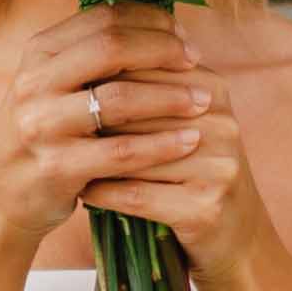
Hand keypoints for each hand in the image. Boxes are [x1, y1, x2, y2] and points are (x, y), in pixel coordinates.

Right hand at [0, 0, 211, 243]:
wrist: (1, 198)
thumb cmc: (45, 135)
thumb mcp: (55, 86)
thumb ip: (94, 56)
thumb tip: (163, 25)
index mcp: (38, 53)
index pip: (103, 17)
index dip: (151, 22)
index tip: (184, 37)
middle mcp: (34, 82)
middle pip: (111, 47)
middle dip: (163, 50)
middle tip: (197, 62)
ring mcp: (41, 125)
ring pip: (119, 98)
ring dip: (170, 97)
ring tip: (204, 101)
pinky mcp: (56, 167)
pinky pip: (121, 151)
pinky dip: (161, 144)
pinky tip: (188, 142)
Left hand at [77, 36, 272, 287]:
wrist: (237, 235)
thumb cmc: (193, 170)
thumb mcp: (180, 121)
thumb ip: (147, 86)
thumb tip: (84, 55)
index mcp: (211, 89)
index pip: (143, 70)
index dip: (99, 79)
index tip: (63, 87)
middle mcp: (220, 122)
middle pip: (137, 110)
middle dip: (92, 118)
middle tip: (54, 123)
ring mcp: (216, 166)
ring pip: (135, 153)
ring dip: (94, 157)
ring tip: (62, 156)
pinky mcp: (205, 208)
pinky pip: (138, 195)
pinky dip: (105, 193)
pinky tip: (84, 192)